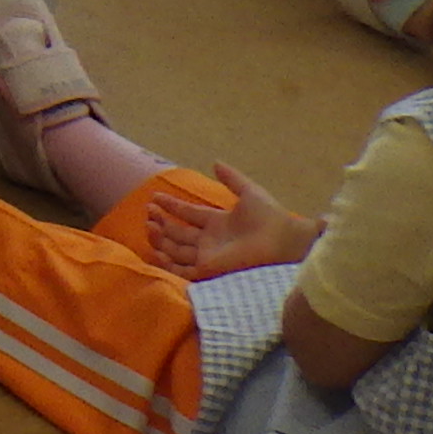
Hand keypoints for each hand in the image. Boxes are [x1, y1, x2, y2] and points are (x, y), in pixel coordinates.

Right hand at [147, 162, 316, 278]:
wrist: (284, 243)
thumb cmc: (270, 219)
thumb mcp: (250, 192)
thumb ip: (232, 179)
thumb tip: (215, 162)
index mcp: (218, 223)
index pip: (189, 214)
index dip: (172, 206)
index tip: (155, 196)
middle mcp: (210, 241)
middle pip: (178, 233)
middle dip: (161, 222)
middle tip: (148, 210)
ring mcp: (207, 257)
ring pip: (175, 250)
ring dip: (160, 238)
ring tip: (149, 224)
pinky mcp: (207, 271)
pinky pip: (181, 270)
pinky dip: (166, 263)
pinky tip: (155, 250)